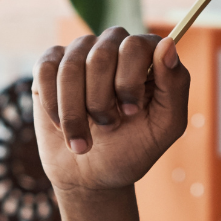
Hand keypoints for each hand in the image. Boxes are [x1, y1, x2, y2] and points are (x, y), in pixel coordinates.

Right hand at [34, 28, 189, 194]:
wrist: (91, 175)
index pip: (135, 45)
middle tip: (108, 127)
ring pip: (70, 66)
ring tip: (84, 136)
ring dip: (75, 111)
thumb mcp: (165, 126)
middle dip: (101, 101)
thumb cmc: (132, 149)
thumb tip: (167, 44)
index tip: (130, 113)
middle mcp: (114, 46)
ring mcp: (80, 53)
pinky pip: (45, 70)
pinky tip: (61, 124)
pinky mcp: (50, 65)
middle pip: (101, 54)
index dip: (129, 82)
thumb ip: (175, 84)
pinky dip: (52, 105)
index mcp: (147, 55)